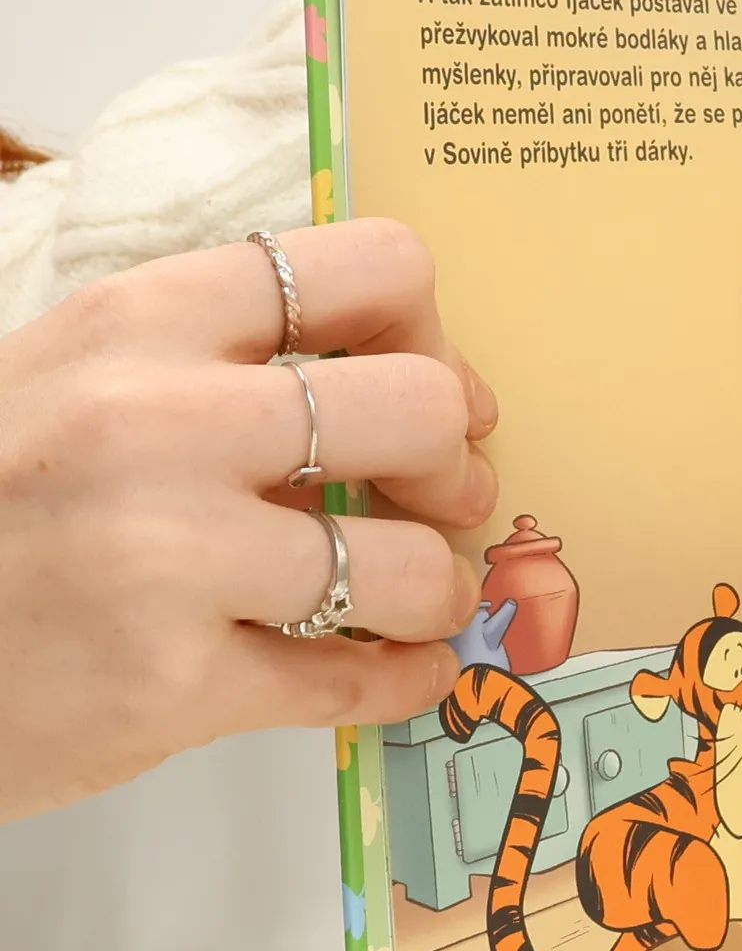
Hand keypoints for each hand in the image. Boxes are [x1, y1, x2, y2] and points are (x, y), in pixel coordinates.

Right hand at [0, 219, 496, 820]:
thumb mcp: (77, 381)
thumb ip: (218, 365)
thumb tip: (412, 383)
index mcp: (141, 320)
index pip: (371, 267)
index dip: (434, 337)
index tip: (437, 393)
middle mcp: (157, 421)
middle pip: (420, 410)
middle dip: (456, 467)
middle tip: (442, 503)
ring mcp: (165, 556)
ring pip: (411, 565)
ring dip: (438, 591)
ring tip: (415, 600)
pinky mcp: (171, 683)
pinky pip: (355, 681)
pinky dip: (404, 681)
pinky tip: (406, 673)